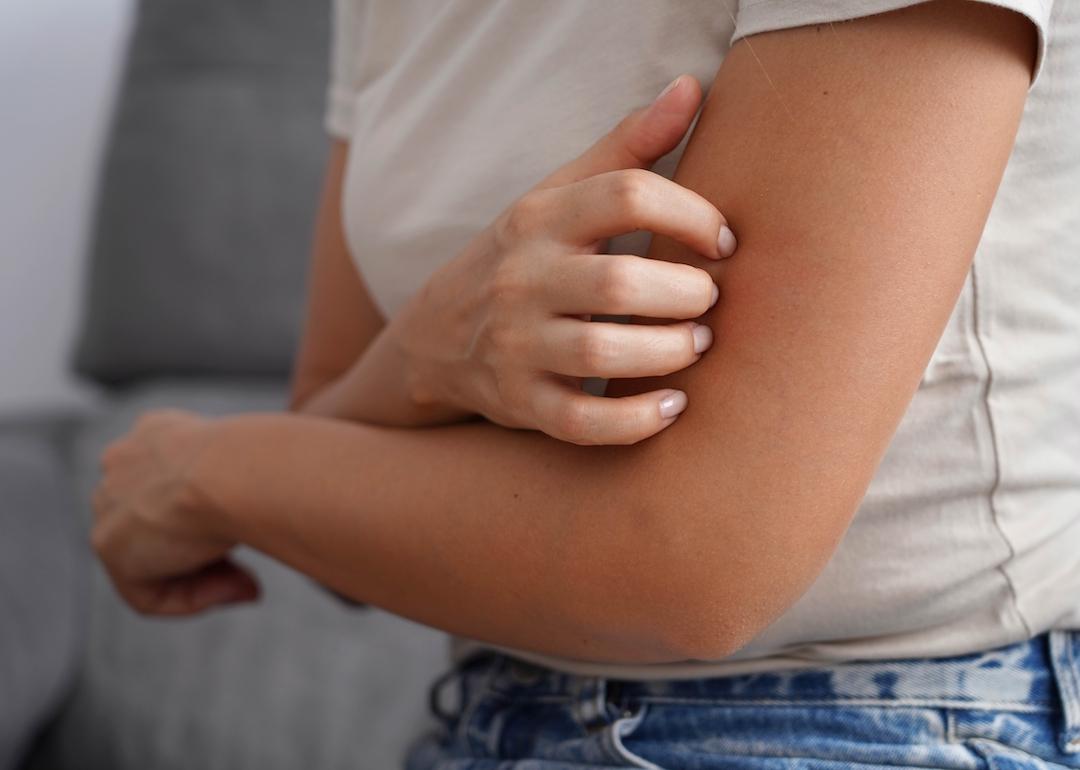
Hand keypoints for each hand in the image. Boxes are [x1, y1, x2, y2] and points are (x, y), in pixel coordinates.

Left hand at [91, 409, 256, 615]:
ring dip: (202, 580)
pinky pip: (146, 593)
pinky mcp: (109, 544)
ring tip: (247, 585)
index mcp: (157, 433)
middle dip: (205, 556)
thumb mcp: (252, 465)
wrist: (233, 469)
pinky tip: (228, 588)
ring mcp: (109, 502)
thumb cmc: (260, 460)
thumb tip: (239, 529)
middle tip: (251, 575)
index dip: (216, 518)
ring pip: (152, 561)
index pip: (174, 486)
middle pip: (160, 527)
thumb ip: (233, 493)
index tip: (254, 532)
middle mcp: (125, 461)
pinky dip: (190, 599)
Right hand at [393, 75, 736, 444]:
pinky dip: (636, 421)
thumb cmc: (524, 256)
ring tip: (697, 346)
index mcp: (540, 218)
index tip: (724, 242)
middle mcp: (523, 279)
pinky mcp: (520, 403)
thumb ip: (627, 147)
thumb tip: (692, 87)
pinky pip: (583, 421)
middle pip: (621, 281)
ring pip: (604, 353)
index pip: (628, 195)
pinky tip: (672, 407)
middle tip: (712, 301)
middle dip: (688, 294)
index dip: (694, 216)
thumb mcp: (560, 195)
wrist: (437, 334)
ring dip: (670, 352)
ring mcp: (516, 345)